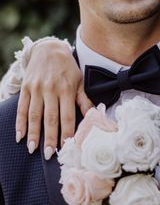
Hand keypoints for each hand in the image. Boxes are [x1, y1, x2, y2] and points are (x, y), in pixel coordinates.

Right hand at [16, 40, 92, 157]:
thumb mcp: (79, 81)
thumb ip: (84, 100)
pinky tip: (19, 136)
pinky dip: (20, 123)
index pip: (67, 116)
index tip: (67, 147)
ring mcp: (36, 89)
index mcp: (66, 90)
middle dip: (50, 138)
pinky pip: (22, 108)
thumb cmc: (68, 68)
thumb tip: (94, 116)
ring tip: (33, 149)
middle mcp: (50, 90)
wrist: (49, 49)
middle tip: (49, 155)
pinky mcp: (25, 88)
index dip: (67, 132)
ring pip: (34, 115)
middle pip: (50, 118)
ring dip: (33, 134)